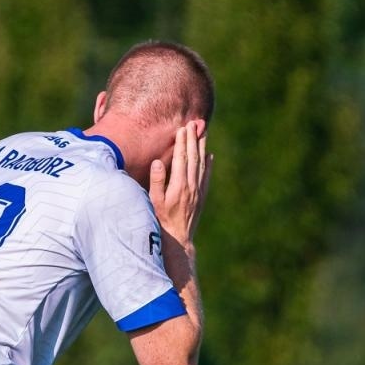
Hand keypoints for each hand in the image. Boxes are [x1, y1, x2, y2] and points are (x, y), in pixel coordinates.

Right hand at [149, 120, 210, 247]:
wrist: (178, 240)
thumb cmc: (161, 221)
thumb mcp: (154, 202)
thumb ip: (157, 181)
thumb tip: (158, 162)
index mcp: (179, 185)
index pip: (181, 158)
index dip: (182, 143)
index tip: (183, 128)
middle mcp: (191, 186)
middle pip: (193, 158)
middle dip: (193, 139)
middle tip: (194, 124)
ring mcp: (198, 191)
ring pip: (202, 164)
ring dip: (202, 148)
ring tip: (203, 133)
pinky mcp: (202, 197)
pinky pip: (207, 177)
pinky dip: (209, 165)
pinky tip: (209, 156)